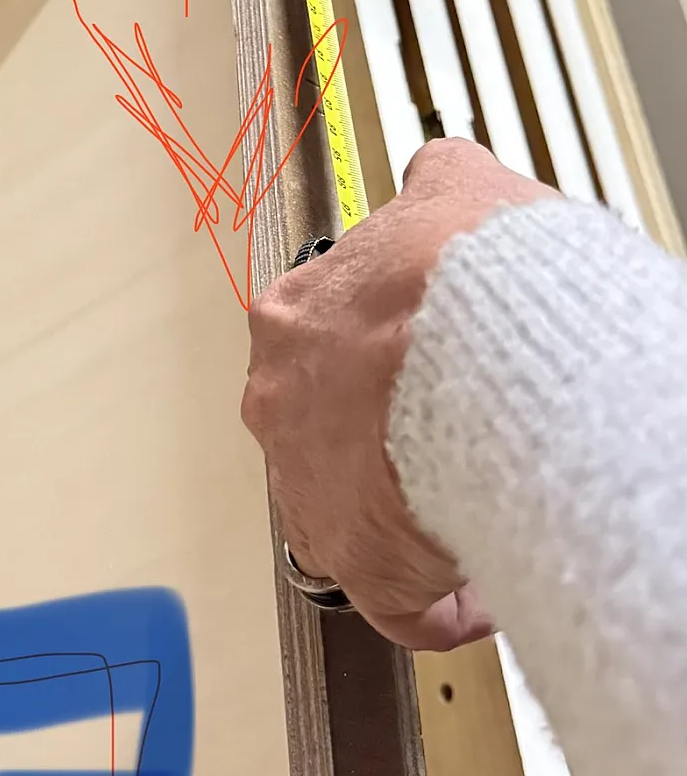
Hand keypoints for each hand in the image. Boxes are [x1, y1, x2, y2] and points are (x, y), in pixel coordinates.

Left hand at [242, 138, 559, 650]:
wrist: (490, 337)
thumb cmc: (471, 270)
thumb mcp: (453, 189)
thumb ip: (434, 182)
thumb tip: (439, 168)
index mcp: (293, 322)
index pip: (322, 358)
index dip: (382, 373)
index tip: (427, 380)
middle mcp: (283, 409)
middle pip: (328, 444)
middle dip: (392, 451)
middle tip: (458, 446)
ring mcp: (312, 491)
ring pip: (355, 525)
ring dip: (413, 525)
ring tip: (478, 511)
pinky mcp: (362, 566)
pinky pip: (400, 606)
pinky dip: (444, 603)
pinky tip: (485, 585)